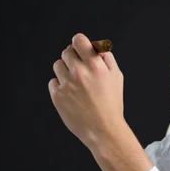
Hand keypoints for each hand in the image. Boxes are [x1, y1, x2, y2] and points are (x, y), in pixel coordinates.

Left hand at [48, 33, 125, 148]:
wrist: (103, 130)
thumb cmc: (111, 104)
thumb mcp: (116, 77)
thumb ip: (107, 58)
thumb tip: (96, 48)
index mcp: (95, 65)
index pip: (78, 40)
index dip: (79, 43)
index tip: (80, 48)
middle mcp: (79, 72)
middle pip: (66, 52)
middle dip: (72, 58)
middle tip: (78, 69)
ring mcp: (66, 84)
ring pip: (57, 66)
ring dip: (65, 71)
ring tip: (75, 83)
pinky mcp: (57, 96)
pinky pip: (53, 82)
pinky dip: (60, 86)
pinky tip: (70, 95)